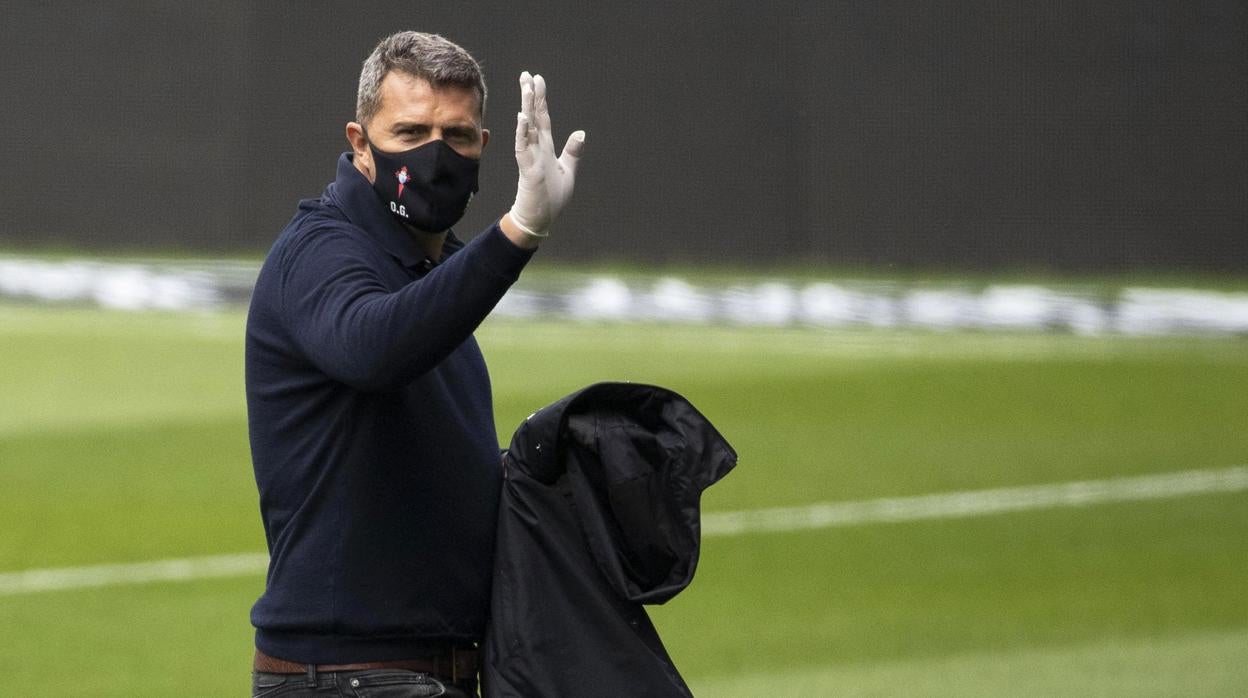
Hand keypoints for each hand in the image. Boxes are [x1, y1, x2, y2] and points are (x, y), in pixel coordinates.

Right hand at [505, 71, 584, 241]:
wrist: (540, 218)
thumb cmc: (552, 197)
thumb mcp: (568, 171)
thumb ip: (573, 152)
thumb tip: (581, 133)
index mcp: (546, 147)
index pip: (542, 118)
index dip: (541, 99)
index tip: (537, 80)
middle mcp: (536, 148)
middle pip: (533, 116)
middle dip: (530, 95)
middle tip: (526, 74)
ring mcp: (531, 157)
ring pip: (528, 127)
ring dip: (527, 107)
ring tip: (527, 88)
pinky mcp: (528, 169)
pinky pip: (523, 147)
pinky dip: (523, 132)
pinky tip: (523, 117)